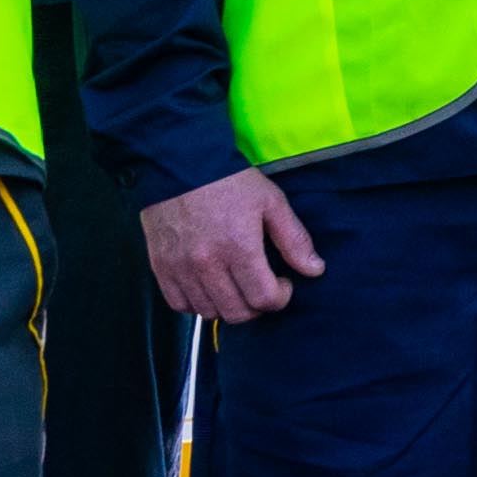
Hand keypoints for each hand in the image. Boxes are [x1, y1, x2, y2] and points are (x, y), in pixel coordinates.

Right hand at [142, 170, 324, 322]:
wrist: (179, 163)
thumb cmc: (230, 181)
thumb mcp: (271, 202)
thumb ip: (294, 239)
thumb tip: (315, 270)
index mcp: (239, 247)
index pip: (263, 299)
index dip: (280, 298)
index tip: (283, 283)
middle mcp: (207, 264)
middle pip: (237, 313)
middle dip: (257, 306)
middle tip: (262, 287)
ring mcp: (181, 268)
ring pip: (209, 312)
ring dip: (228, 306)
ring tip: (237, 285)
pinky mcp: (160, 267)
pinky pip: (180, 305)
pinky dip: (197, 304)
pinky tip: (209, 287)